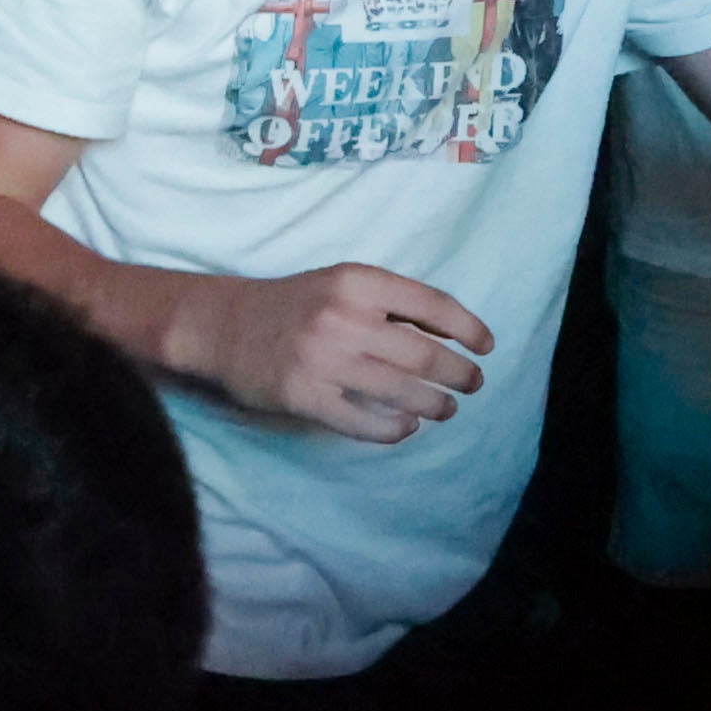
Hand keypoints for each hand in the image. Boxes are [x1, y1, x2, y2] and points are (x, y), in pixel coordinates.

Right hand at [185, 264, 492, 441]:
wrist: (223, 325)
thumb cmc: (293, 304)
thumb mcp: (340, 283)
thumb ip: (388, 301)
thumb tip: (449, 331)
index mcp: (357, 281)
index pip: (430, 304)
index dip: (467, 327)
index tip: (487, 346)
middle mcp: (343, 318)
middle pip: (423, 354)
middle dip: (458, 373)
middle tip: (473, 384)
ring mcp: (323, 360)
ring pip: (401, 391)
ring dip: (435, 405)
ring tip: (447, 409)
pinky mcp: (305, 397)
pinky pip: (363, 421)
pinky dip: (394, 428)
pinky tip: (407, 427)